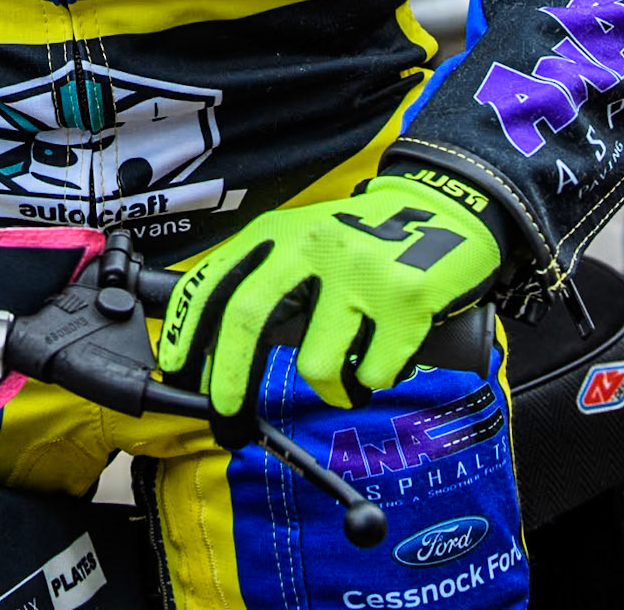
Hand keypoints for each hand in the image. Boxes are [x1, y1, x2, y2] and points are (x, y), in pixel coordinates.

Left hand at [157, 173, 499, 417]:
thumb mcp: (306, 240)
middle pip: (249, 318)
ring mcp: (359, 271)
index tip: (176, 369)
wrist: (447, 206)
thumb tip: (217, 348)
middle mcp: (312, 245)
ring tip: (351, 371)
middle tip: (227, 416)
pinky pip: (373, 374)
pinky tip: (389, 353)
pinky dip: (377, 379)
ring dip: (331, 388)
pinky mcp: (404, 299)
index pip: (216, 279)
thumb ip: (267, 280)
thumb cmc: (366, 239)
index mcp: (279, 232)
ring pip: (315, 364)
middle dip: (230, 379)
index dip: (187, 329)